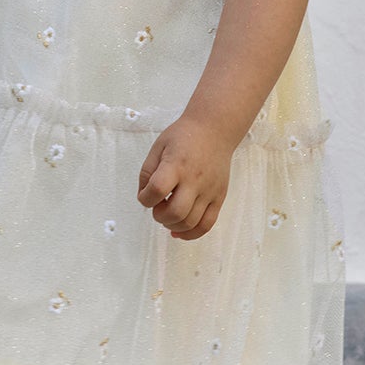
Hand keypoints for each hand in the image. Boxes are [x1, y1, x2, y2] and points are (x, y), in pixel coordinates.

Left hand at [137, 115, 233, 239]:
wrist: (214, 130)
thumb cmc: (183, 137)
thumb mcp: (158, 147)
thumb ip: (147, 172)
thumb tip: (144, 196)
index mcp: (176, 165)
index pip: (157, 190)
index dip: (145, 199)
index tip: (145, 196)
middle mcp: (194, 180)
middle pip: (175, 212)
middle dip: (159, 216)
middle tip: (158, 207)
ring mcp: (209, 190)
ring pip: (190, 223)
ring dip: (173, 225)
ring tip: (168, 215)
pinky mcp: (219, 197)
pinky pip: (207, 224)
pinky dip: (191, 234)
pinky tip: (179, 232)